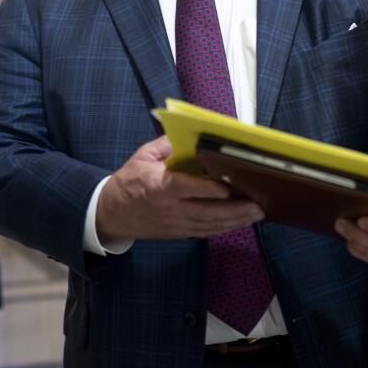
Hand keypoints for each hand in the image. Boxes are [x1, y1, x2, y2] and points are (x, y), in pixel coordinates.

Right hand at [96, 136, 263, 242]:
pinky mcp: (178, 233)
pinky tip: (240, 222)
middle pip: (206, 212)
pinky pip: (205, 232)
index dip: (208, 190)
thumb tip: (190, 135)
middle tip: (257, 204)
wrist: (110, 214)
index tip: (228, 187)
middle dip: (234, 210)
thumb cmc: (128, 182)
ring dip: (235, 221)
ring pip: (210, 226)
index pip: (186, 189)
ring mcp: (175, 224)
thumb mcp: (142, 156)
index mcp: (158, 187)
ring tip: (257, 213)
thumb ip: (167, 144)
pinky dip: (225, 228)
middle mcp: (169, 209)